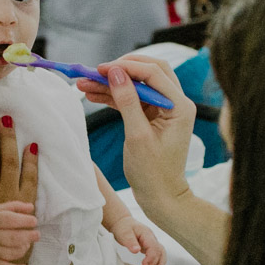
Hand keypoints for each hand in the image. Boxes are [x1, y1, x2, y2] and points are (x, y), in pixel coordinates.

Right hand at [0, 202, 39, 264]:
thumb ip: (14, 207)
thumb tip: (31, 207)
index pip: (9, 220)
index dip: (23, 221)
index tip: (34, 221)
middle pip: (11, 238)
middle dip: (27, 236)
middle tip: (37, 235)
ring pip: (9, 253)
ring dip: (22, 249)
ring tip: (27, 244)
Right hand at [77, 56, 196, 217]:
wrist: (160, 196)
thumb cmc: (152, 172)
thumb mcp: (137, 135)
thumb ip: (127, 101)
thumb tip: (115, 72)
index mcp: (180, 106)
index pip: (154, 73)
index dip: (126, 67)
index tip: (101, 68)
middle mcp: (175, 103)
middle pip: (148, 72)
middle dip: (120, 70)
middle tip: (95, 72)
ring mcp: (164, 109)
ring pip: (136, 85)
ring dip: (112, 84)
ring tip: (84, 84)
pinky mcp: (152, 117)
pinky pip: (132, 99)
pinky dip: (113, 97)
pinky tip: (93, 95)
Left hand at [109, 216, 165, 264]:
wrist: (122, 222)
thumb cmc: (123, 227)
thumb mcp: (124, 233)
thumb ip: (130, 242)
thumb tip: (137, 250)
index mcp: (146, 234)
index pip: (154, 247)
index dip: (150, 258)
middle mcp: (152, 238)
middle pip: (159, 252)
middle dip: (154, 263)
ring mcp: (152, 242)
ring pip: (161, 253)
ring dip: (159, 263)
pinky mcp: (149, 246)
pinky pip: (157, 255)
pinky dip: (157, 262)